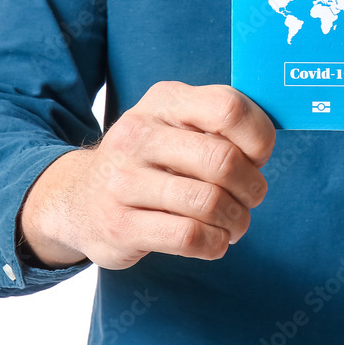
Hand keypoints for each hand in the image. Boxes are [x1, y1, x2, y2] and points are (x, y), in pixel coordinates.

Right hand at [19, 81, 275, 269]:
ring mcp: (124, 180)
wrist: (76, 196)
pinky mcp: (119, 224)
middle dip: (252, 186)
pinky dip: (215, 243)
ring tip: (236, 223)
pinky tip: (215, 241)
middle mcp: (140, 134)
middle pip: (223, 160)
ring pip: (208, 202)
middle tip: (252, 197)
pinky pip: (188, 237)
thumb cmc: (150, 159)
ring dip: (236, 219)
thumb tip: (267, 141)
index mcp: (165, 100)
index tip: (259, 156)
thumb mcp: (176, 123)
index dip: (258, 137)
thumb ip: (219, 123)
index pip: (228, 108)